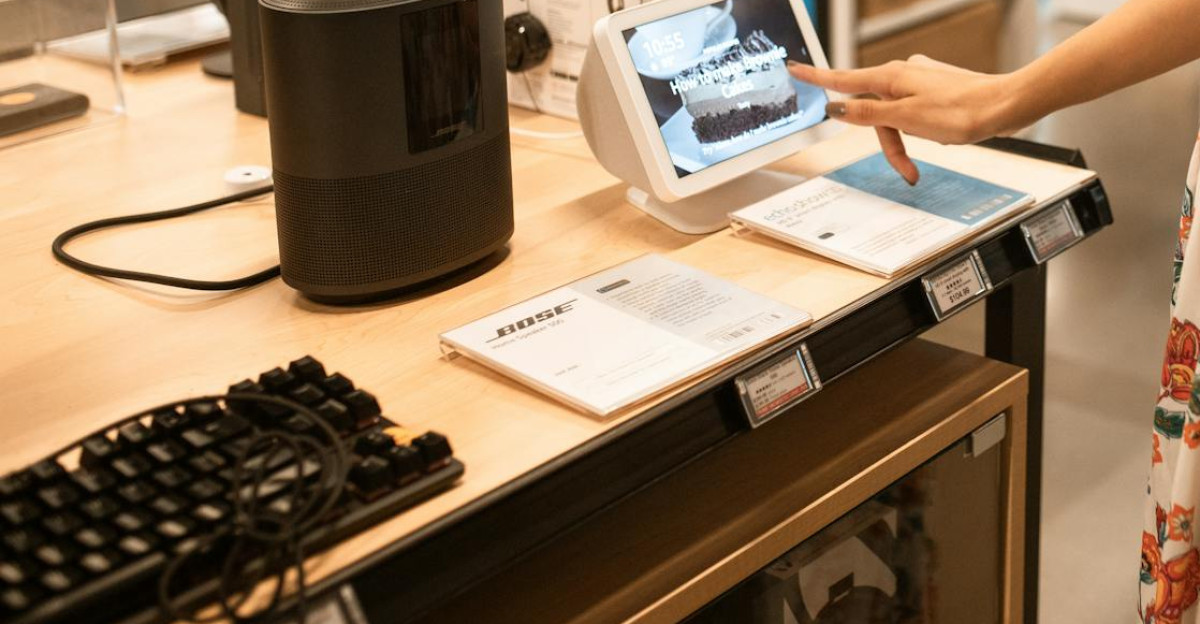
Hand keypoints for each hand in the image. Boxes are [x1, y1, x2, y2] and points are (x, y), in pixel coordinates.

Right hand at [789, 56, 1020, 183]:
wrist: (1006, 106)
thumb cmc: (961, 112)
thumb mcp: (906, 118)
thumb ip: (868, 113)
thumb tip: (835, 107)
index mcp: (891, 77)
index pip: (843, 79)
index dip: (816, 78)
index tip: (794, 69)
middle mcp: (903, 73)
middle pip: (872, 109)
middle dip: (883, 141)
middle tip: (904, 169)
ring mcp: (920, 80)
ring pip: (893, 114)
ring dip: (902, 141)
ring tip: (923, 161)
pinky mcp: (936, 88)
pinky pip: (911, 112)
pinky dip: (915, 131)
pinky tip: (935, 137)